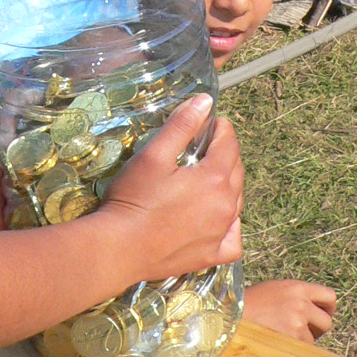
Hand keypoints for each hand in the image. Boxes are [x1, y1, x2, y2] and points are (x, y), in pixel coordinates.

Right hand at [101, 93, 243, 278]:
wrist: (120, 248)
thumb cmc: (134, 198)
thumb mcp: (153, 155)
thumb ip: (182, 126)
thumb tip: (206, 101)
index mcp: (214, 179)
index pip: (229, 144)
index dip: (222, 129)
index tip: (212, 122)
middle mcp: (226, 206)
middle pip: (236, 170)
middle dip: (226, 153)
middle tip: (207, 144)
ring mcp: (221, 233)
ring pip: (237, 201)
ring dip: (228, 184)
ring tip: (209, 176)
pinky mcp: (211, 255)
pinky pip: (234, 237)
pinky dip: (231, 224)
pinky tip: (219, 219)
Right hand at [244, 279, 336, 341]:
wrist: (230, 316)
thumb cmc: (249, 304)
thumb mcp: (274, 290)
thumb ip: (296, 296)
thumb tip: (314, 309)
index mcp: (297, 288)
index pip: (330, 296)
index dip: (328, 308)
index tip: (321, 314)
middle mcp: (300, 304)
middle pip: (327, 321)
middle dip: (317, 329)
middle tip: (302, 330)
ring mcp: (297, 323)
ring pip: (313, 339)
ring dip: (301, 340)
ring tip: (280, 334)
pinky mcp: (292, 340)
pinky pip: (302, 349)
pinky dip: (293, 349)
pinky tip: (277, 341)